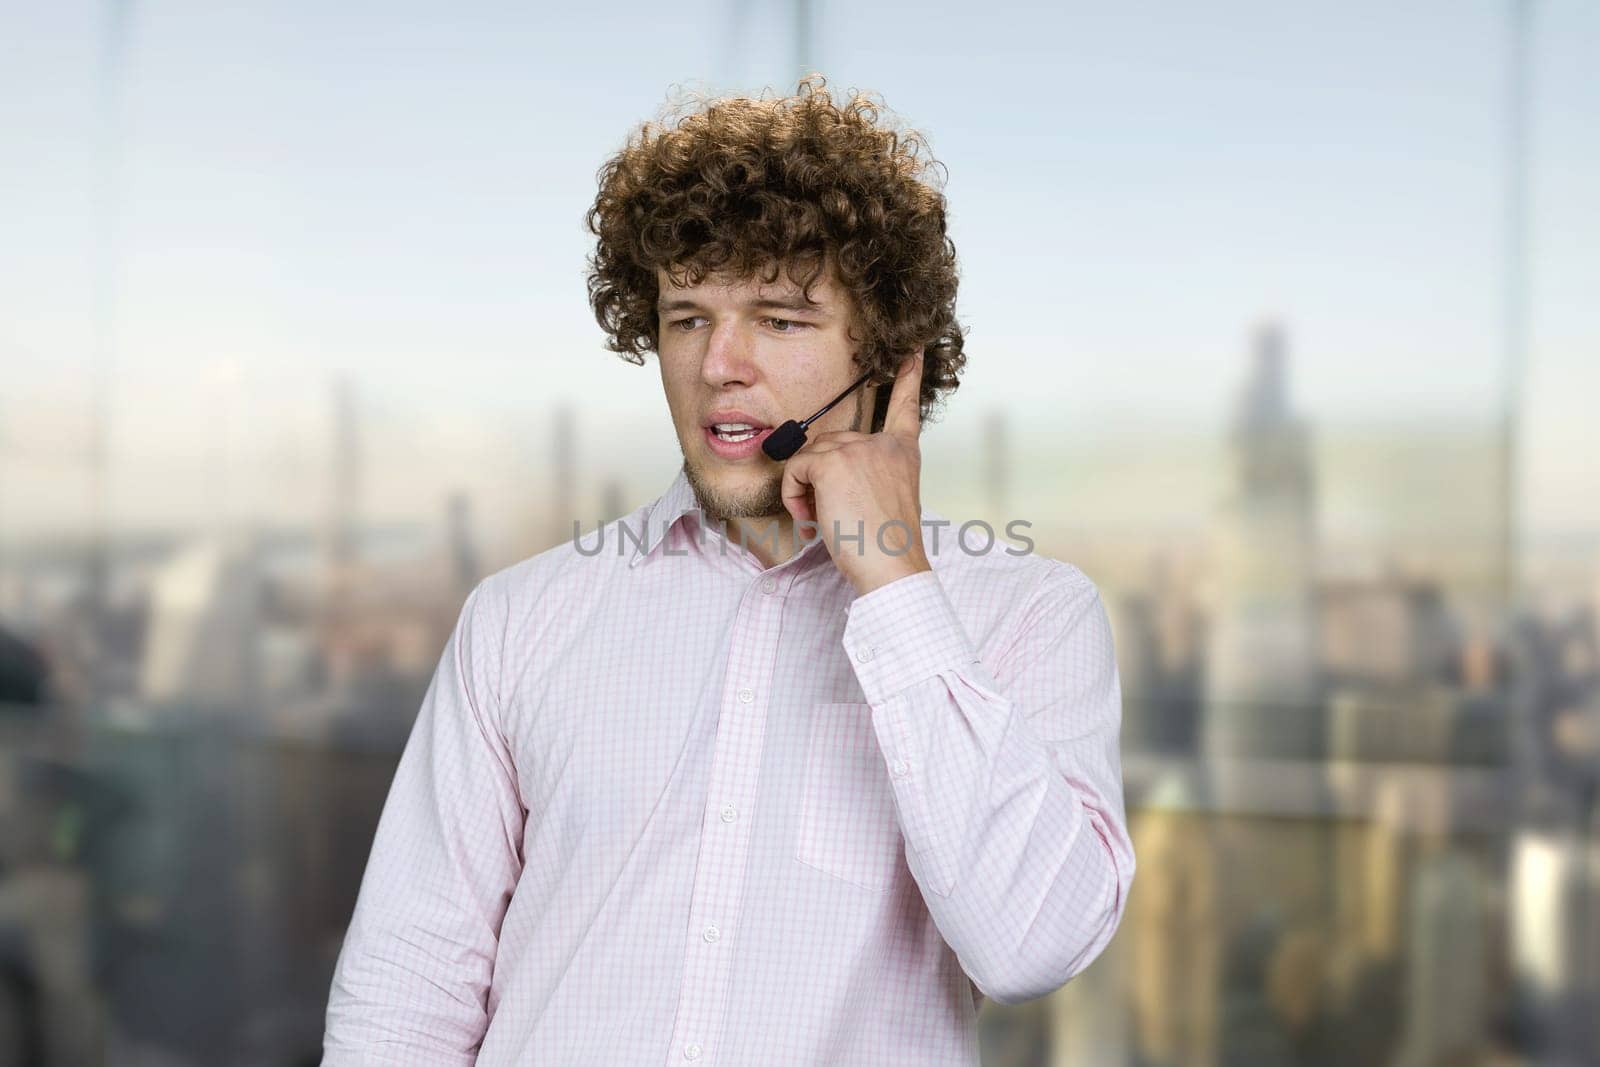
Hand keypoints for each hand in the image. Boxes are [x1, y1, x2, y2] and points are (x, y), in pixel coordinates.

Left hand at [780, 350, 930, 595]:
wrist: (891, 568)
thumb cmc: (886, 547)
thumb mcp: (884, 500)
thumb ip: (865, 475)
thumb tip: (822, 470)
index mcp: (902, 453)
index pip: (905, 407)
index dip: (907, 378)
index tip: (912, 352)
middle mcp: (883, 444)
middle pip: (831, 445)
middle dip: (819, 479)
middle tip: (830, 515)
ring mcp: (857, 450)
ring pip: (808, 458)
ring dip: (804, 490)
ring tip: (822, 519)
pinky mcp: (832, 463)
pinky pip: (794, 469)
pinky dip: (792, 495)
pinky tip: (812, 516)